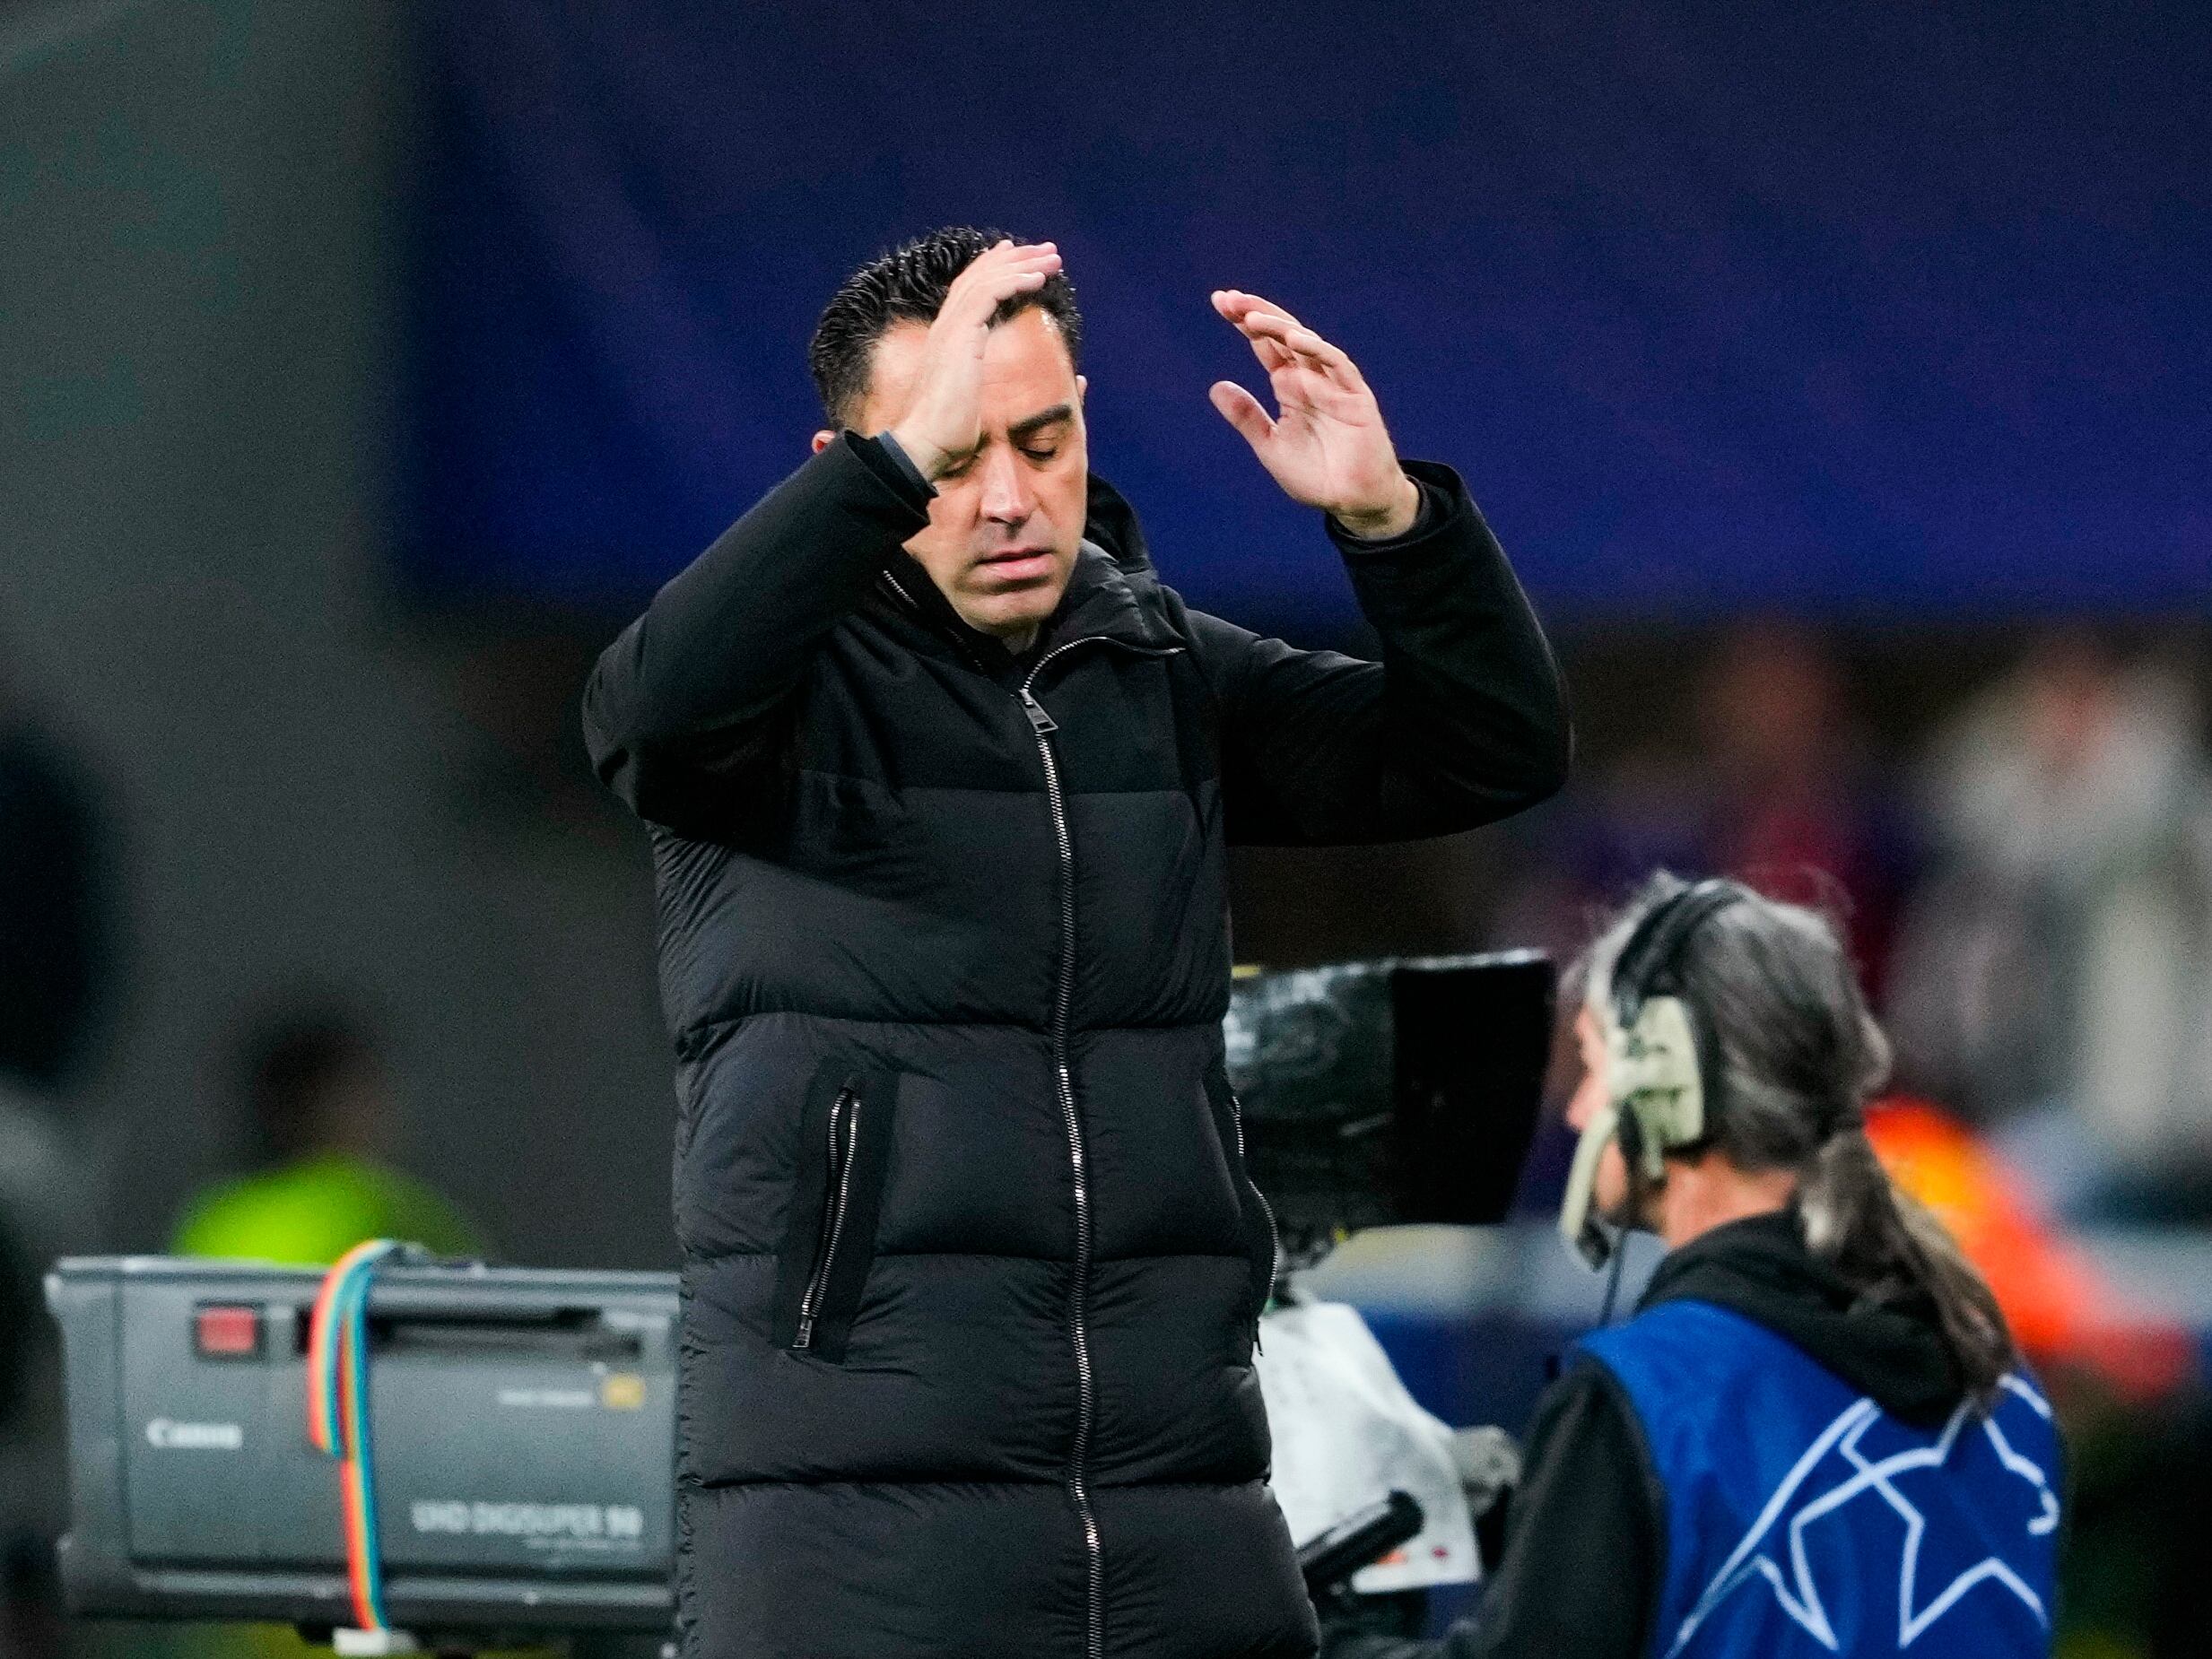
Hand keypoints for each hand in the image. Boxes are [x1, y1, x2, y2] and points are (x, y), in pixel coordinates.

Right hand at [886, 239, 1062, 479]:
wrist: (924, 444)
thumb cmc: (948, 435)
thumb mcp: (975, 404)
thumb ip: (992, 388)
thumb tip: (1012, 394)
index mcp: (947, 339)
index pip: (970, 290)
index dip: (993, 269)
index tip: (1018, 257)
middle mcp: (946, 326)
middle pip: (981, 276)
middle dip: (1016, 260)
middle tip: (1046, 250)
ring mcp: (951, 328)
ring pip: (989, 279)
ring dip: (1024, 265)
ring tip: (1054, 259)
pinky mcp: (961, 335)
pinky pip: (991, 294)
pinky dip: (1016, 281)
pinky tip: (1040, 279)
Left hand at [1208, 291, 1419, 538]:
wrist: (1352, 501)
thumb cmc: (1315, 475)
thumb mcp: (1270, 446)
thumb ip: (1247, 417)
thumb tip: (1216, 387)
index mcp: (1290, 386)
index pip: (1265, 344)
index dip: (1244, 322)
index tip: (1219, 302)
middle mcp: (1311, 378)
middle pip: (1282, 334)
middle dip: (1255, 314)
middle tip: (1227, 299)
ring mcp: (1334, 384)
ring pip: (1306, 343)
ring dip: (1280, 327)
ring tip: (1250, 318)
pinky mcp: (1356, 396)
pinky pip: (1337, 364)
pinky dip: (1317, 349)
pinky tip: (1294, 339)